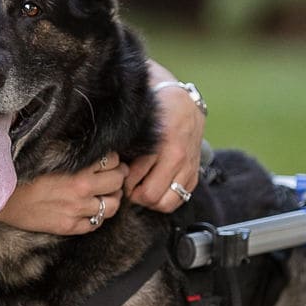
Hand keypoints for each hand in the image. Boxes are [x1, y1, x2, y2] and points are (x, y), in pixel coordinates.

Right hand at [0, 153, 128, 235]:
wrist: (1, 198)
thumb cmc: (21, 171)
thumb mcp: (48, 152)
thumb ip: (69, 149)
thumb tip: (86, 141)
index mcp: (78, 169)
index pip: (112, 161)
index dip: (113, 160)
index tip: (110, 160)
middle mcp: (82, 191)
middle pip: (117, 182)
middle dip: (119, 176)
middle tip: (115, 175)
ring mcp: (77, 211)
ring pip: (112, 206)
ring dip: (113, 198)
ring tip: (107, 194)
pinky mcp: (68, 227)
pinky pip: (95, 225)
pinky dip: (97, 217)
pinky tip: (92, 210)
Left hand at [126, 74, 204, 212]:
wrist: (183, 102)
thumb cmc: (154, 112)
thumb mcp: (136, 128)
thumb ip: (126, 150)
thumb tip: (110, 172)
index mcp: (161, 145)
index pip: (135, 182)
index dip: (123, 186)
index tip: (119, 179)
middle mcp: (177, 158)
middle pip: (152, 197)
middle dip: (136, 196)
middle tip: (129, 188)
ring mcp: (188, 167)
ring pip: (167, 203)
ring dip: (152, 201)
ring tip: (142, 190)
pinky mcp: (195, 172)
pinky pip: (181, 197)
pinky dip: (168, 197)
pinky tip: (157, 187)